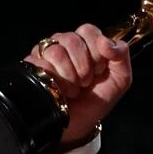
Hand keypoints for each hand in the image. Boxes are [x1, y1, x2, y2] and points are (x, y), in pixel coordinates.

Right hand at [23, 24, 131, 148]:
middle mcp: (64, 45)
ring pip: (55, 51)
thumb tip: (105, 41)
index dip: (96, 51)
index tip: (100, 69)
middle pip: (71, 38)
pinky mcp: (31, 68)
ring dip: (70, 75)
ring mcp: (45, 55)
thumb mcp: (121, 77)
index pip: (88, 30)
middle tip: (86, 81)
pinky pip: (40, 64)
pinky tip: (60, 91)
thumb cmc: (98, 99)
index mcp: (85, 43)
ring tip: (74, 88)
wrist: (80, 123)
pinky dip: (56, 82)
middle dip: (84, 65)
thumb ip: (121, 54)